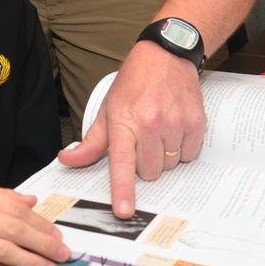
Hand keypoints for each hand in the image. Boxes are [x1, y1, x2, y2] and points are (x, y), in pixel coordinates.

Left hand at [57, 41, 206, 218]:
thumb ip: (91, 141)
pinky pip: (189, 155)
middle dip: (144, 164)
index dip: (123, 189)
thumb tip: (68, 159)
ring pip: (169, 165)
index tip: (123, 210)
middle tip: (142, 140)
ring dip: (164, 156)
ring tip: (159, 130)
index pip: (122, 162)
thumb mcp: (108, 109)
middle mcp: (151, 122)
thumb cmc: (134, 82)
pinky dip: (182, 148)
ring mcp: (175, 122)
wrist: (166, 54)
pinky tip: (175, 128)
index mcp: (124, 121)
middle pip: (149, 172)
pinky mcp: (196, 121)